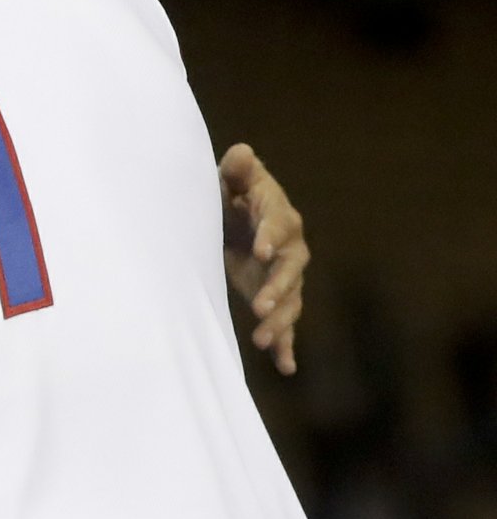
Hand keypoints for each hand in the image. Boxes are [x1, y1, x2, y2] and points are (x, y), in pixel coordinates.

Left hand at [220, 143, 306, 375]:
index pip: (277, 226)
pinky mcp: (275, 297)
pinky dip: (286, 344)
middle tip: (259, 306)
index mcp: (278, 216)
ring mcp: (285, 276)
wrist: (233, 217)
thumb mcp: (228, 180)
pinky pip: (286, 322)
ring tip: (264, 340)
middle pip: (290, 269)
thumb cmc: (230, 194)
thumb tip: (240, 152)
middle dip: (277, 288)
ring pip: (290, 300)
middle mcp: (289, 248)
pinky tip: (286, 366)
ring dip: (280, 320)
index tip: (260, 252)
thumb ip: (235, 170)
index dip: (270, 237)